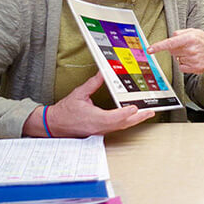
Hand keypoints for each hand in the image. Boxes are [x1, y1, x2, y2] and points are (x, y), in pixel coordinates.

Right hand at [24, 72, 154, 137]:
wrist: (53, 125)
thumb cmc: (64, 111)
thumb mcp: (79, 94)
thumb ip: (93, 83)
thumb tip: (103, 72)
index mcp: (94, 118)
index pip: (114, 118)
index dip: (126, 113)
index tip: (136, 108)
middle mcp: (99, 127)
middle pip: (122, 124)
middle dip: (138, 118)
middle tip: (150, 112)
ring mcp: (99, 131)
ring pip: (120, 127)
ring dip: (134, 120)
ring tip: (146, 114)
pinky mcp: (99, 131)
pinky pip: (115, 127)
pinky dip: (126, 122)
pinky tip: (132, 117)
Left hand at [147, 28, 203, 87]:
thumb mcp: (195, 31)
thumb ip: (180, 33)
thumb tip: (170, 38)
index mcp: (190, 38)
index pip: (170, 43)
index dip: (158, 47)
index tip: (150, 50)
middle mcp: (191, 49)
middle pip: (172, 51)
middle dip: (176, 49)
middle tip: (187, 46)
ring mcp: (193, 60)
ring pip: (177, 59)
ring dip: (182, 56)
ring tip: (193, 53)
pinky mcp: (195, 68)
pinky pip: (181, 67)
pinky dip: (185, 64)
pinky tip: (194, 59)